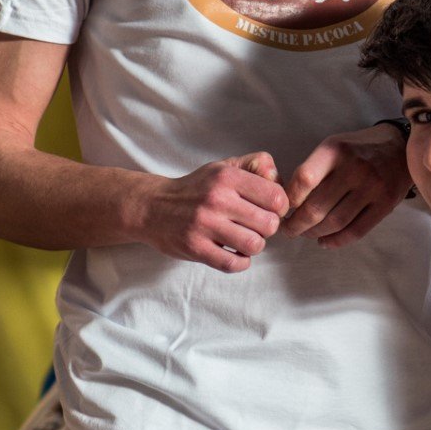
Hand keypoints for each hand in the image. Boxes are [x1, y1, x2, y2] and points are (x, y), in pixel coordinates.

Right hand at [139, 152, 287, 272]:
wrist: (151, 207)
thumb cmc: (195, 188)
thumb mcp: (223, 167)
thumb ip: (255, 165)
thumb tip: (279, 178)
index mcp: (227, 177)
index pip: (276, 197)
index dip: (279, 208)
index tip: (268, 210)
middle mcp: (216, 199)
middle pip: (269, 224)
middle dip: (267, 229)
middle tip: (254, 227)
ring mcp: (204, 225)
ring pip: (254, 245)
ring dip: (253, 246)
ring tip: (243, 240)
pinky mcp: (195, 248)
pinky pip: (234, 263)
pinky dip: (240, 262)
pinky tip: (233, 253)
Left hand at [282, 125, 410, 246]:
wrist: (399, 147)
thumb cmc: (357, 149)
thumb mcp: (333, 147)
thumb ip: (312, 170)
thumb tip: (287, 202)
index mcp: (335, 151)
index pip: (303, 180)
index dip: (288, 200)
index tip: (283, 209)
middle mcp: (354, 168)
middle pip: (316, 207)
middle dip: (296, 224)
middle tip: (288, 230)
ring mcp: (372, 187)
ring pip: (335, 222)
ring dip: (314, 233)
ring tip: (306, 234)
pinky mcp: (386, 204)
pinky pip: (356, 231)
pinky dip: (336, 241)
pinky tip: (324, 241)